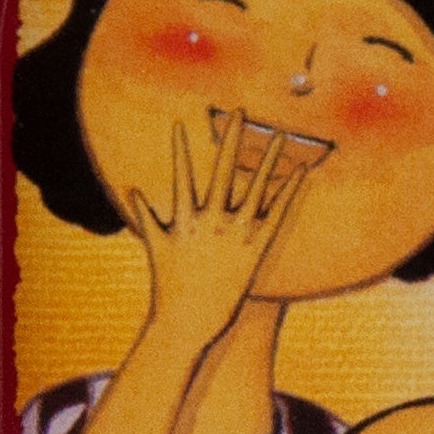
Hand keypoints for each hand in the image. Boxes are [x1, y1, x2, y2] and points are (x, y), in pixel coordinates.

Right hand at [124, 110, 306, 358]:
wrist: (187, 322)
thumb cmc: (169, 288)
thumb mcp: (155, 250)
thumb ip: (146, 218)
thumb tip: (134, 193)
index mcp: (185, 220)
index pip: (182, 175)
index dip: (182, 149)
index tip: (182, 122)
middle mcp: (211, 222)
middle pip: (224, 171)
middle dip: (231, 139)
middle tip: (240, 111)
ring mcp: (235, 236)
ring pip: (256, 188)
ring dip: (269, 160)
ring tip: (281, 135)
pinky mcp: (255, 252)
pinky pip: (276, 216)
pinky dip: (288, 194)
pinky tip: (300, 175)